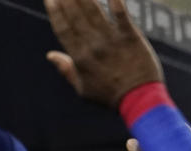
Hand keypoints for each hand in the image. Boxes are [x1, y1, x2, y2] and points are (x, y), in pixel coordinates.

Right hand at [44, 0, 163, 108]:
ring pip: (94, 11)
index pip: (63, 29)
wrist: (140, 101)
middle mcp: (94, 46)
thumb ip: (67, 70)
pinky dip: (115, 1)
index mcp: (80, 57)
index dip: (55, 12)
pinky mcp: (131, 37)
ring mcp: (112, 40)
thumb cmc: (111, 97)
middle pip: (75, 15)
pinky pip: (121, 15)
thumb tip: (50, 55)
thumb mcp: (84, 90)